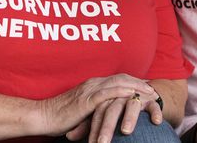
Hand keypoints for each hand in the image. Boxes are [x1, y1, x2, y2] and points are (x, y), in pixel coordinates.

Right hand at [39, 74, 155, 137]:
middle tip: (153, 89)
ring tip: (149, 92)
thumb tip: (107, 116)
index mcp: (92, 85)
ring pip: (118, 83)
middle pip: (122, 78)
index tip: (146, 87)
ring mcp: (90, 90)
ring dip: (135, 86)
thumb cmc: (61, 117)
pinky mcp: (86, 100)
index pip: (118, 79)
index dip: (133, 82)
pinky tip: (133, 94)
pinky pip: (107, 93)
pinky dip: (122, 92)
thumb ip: (95, 109)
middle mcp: (93, 83)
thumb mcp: (83, 111)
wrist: (43, 116)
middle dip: (139, 82)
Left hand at [86, 91, 162, 142]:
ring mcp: (136, 97)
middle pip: (112, 109)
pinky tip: (157, 122)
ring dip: (129, 118)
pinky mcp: (151, 100)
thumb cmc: (116, 107)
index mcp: (106, 98)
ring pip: (132, 105)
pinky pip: (154, 105)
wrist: (139, 92)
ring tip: (125, 131)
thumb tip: (69, 137)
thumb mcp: (101, 115)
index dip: (93, 129)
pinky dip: (155, 112)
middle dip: (107, 127)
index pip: (97, 113)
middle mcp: (120, 96)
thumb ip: (87, 125)